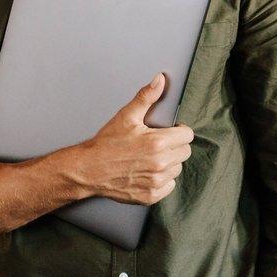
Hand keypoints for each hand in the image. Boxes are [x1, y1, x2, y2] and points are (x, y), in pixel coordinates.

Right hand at [78, 74, 195, 204]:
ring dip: (169, 163)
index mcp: (158, 142)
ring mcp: (156, 181)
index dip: (179, 131)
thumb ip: (146, 97)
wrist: (88, 169)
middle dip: (175, 146)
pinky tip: (148, 172)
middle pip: (185, 152)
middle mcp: (160, 163)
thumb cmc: (106, 144)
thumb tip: (160, 80)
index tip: (170, 131)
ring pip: (177, 169)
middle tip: (158, 144)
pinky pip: (169, 186)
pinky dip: (162, 180)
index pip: (188, 135)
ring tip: (151, 158)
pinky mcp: (150, 195)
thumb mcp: (126, 116)